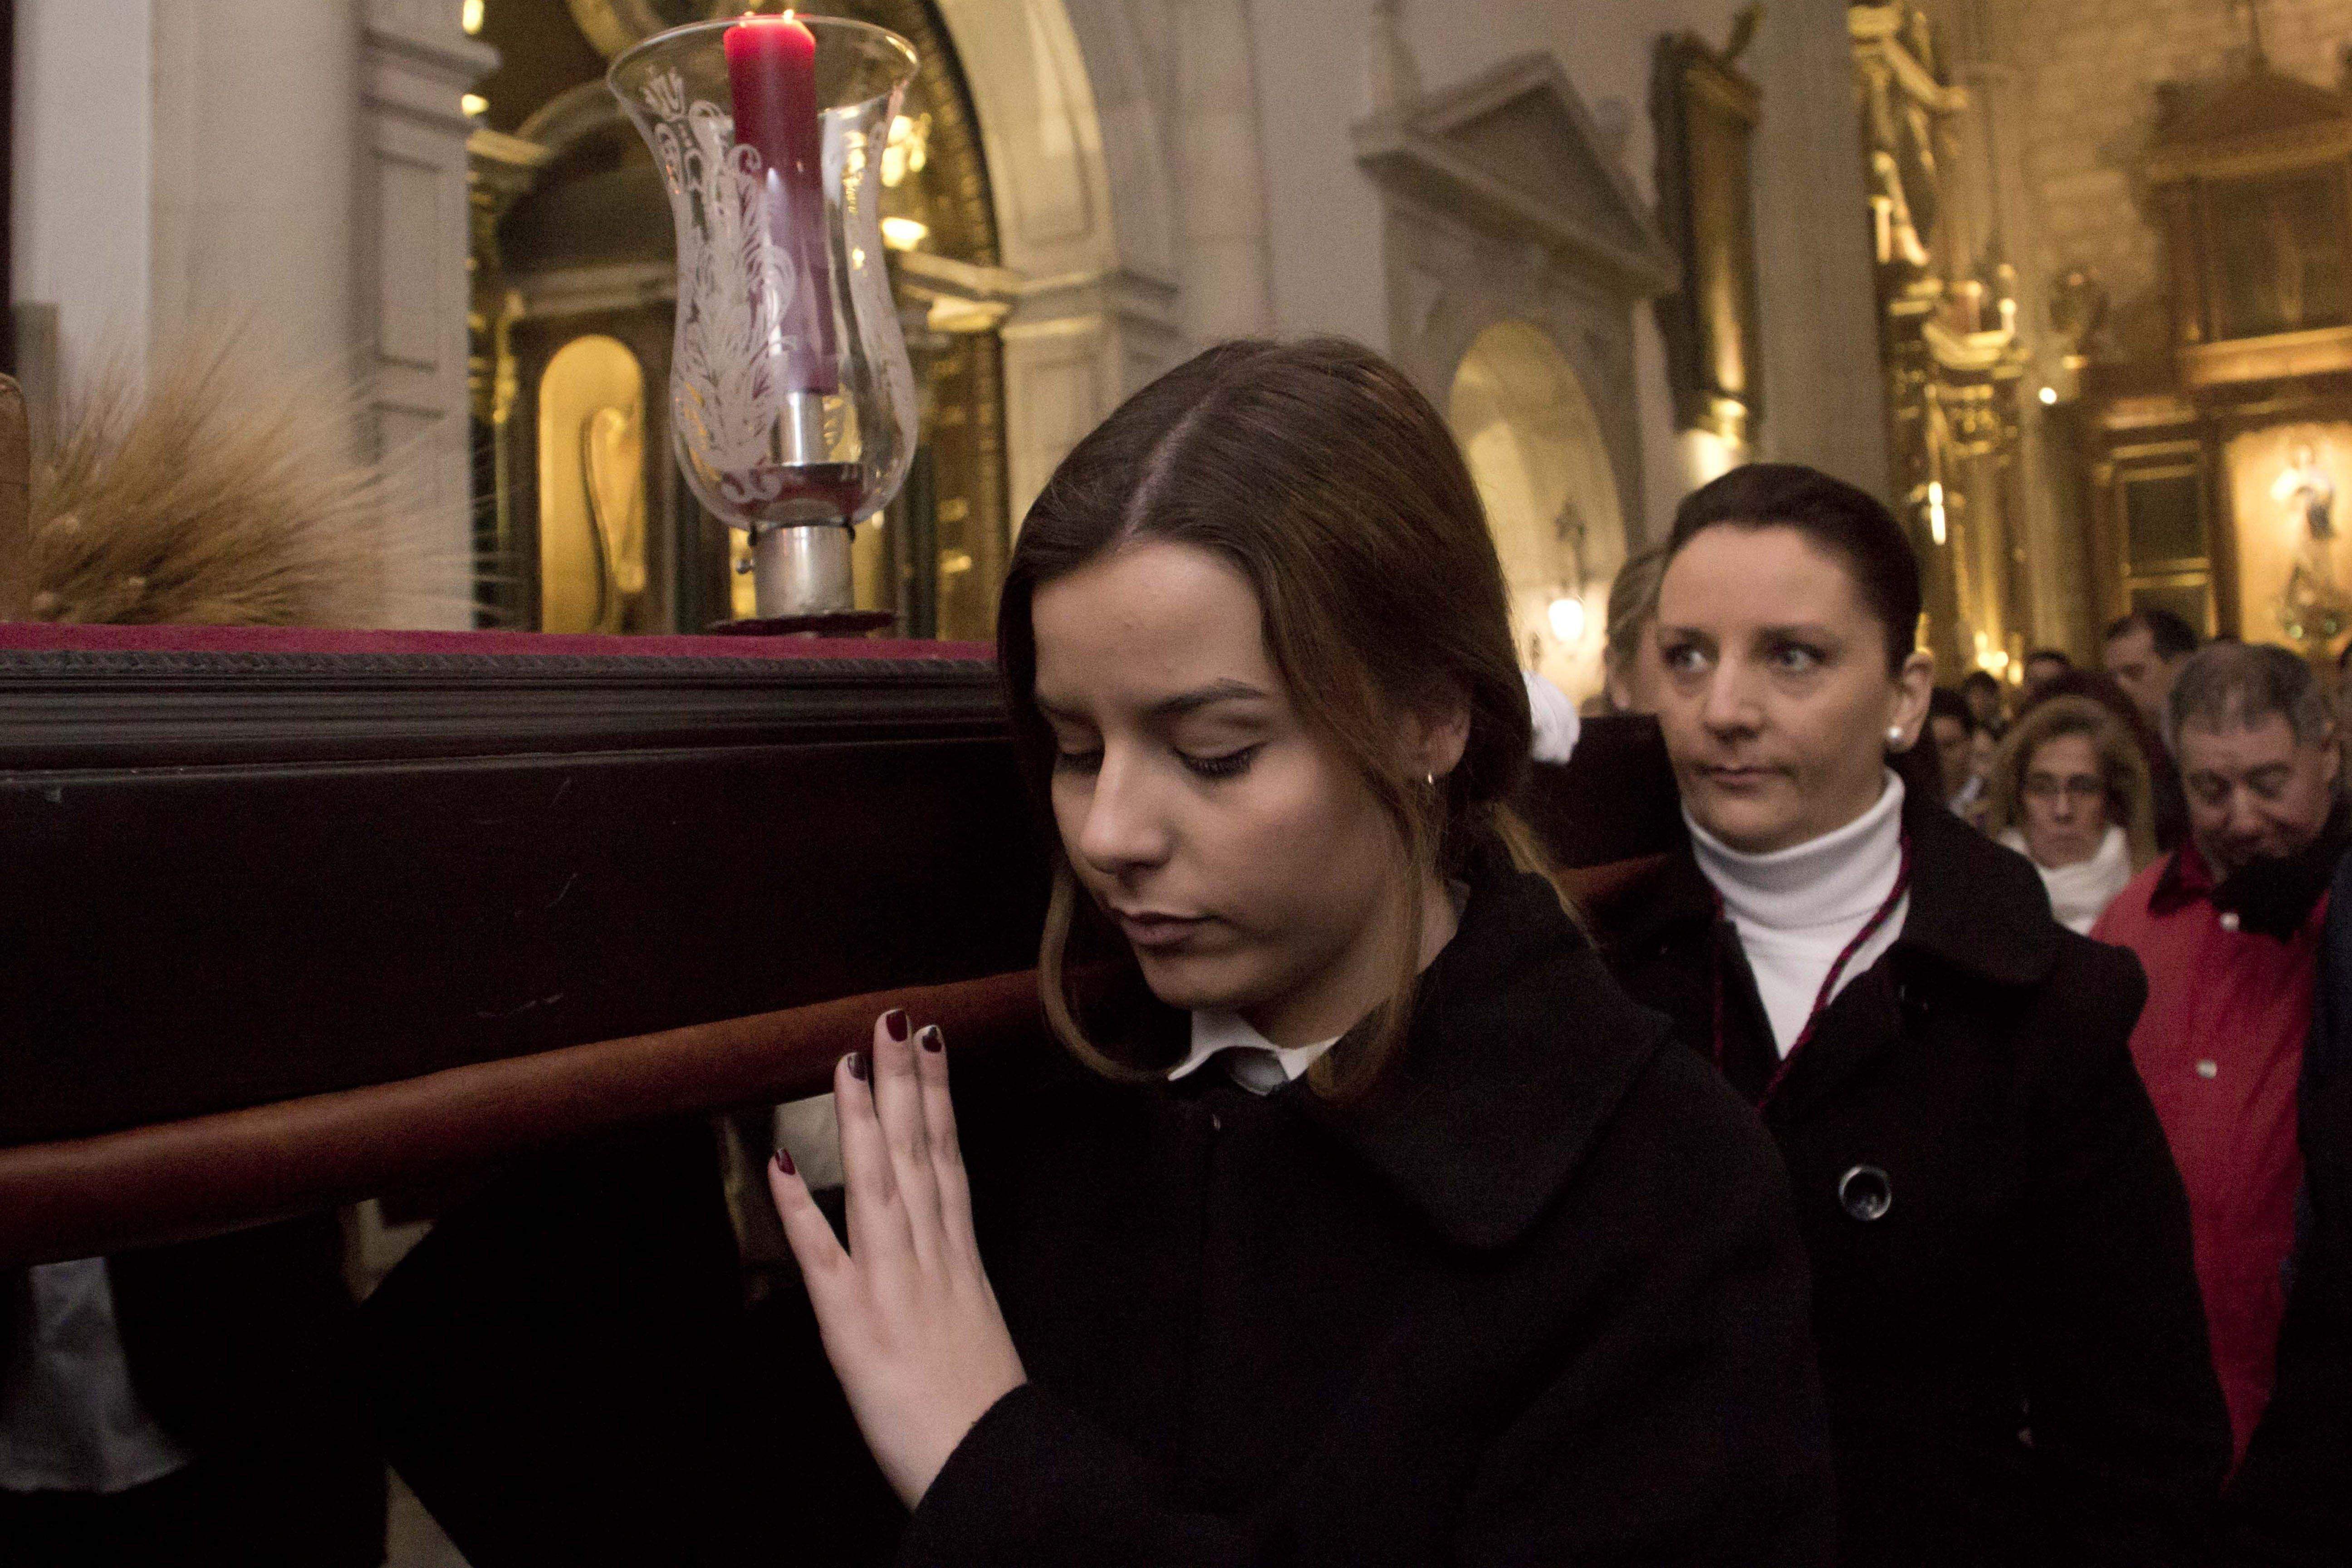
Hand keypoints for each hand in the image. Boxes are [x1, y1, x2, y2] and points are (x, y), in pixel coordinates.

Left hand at [768, 1010, 1026, 1509]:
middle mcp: (929, 1257)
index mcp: (958, 1259)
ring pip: (878, 1184)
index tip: (931, 1047)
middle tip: (893, 1019)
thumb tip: (943, 1254)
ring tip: (848, 1060)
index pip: (947, 1161)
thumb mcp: (978, 1331)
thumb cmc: (982, 1412)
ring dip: (863, 1119)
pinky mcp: (853, 1323)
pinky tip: (781, 1163)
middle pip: (918, 1155)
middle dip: (904, 1083)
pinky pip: (822, 1256)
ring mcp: (891, 1283)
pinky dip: (800, 1208)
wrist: (988, 1464)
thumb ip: (955, 1283)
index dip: (938, 1100)